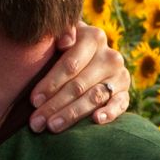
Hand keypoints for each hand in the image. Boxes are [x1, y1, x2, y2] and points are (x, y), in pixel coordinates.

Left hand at [29, 17, 131, 131]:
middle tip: (36, 122)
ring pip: (94, 97)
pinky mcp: (125, 92)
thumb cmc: (62, 49)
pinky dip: (109, 113)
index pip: (70, 65)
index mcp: (93, 38)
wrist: (86, 56)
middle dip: (55, 105)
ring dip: (72, 114)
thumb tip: (66, 42)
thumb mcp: (58, 38)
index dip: (51, 83)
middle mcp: (110, 56)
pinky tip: (95, 120)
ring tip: (52, 126)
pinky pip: (120, 104)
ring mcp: (120, 75)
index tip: (34, 100)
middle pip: (79, 85)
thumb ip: (59, 33)